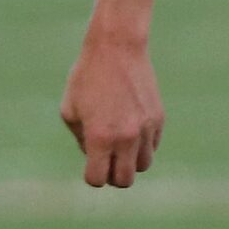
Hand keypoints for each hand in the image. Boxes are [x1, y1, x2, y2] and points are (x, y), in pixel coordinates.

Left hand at [59, 31, 163, 188]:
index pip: (98, 179)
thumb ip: (81, 140)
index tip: (90, 162)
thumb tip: (94, 158)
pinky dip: (143, 145)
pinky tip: (131, 127)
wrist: (117, 48)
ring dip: (131, 161)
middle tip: (106, 159)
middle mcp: (125, 138)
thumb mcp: (70, 109)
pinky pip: (153, 146)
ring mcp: (145, 129)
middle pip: (124, 180)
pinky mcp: (158, 119)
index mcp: (99, 138)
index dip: (92, 175)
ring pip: (143, 165)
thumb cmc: (87, 77)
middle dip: (113, 175)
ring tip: (120, 143)